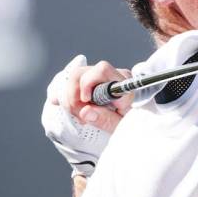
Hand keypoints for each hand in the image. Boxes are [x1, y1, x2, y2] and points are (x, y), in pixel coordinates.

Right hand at [41, 55, 132, 176]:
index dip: (88, 85)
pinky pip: (72, 82)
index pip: (102, 70)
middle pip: (82, 73)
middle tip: (80, 115)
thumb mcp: (122, 126)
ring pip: (75, 77)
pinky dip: (64, 93)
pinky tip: (57, 102)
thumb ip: (106, 120)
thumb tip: (85, 111)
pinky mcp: (90, 83)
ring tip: (78, 114)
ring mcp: (100, 78)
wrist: (139, 124)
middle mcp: (112, 75)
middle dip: (74, 95)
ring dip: (69, 97)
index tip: (85, 102)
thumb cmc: (132, 123)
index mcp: (124, 83)